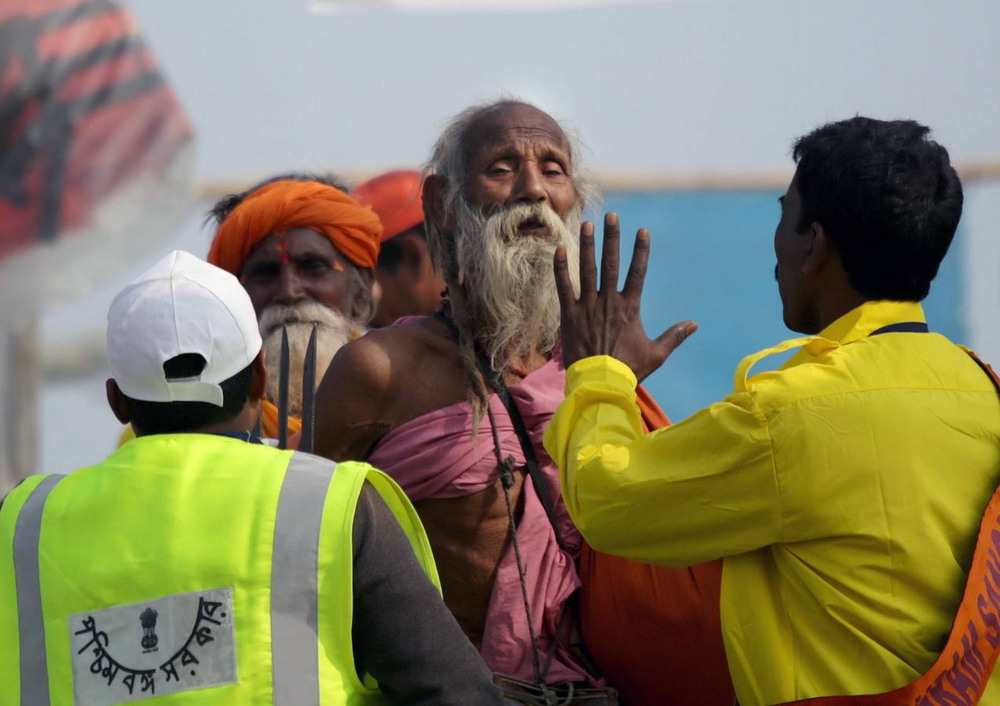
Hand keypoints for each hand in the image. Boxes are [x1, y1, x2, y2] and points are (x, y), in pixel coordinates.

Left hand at [554, 212, 696, 381]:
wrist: (600, 384)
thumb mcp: (656, 354)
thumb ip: (674, 336)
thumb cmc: (629, 370)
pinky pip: (563, 287)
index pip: (638, 272)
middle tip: (611, 215)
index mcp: (630, 308)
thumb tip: (694, 324)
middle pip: (611, 263)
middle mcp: (609, 302)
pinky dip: (560, 268)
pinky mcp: (569, 316)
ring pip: (587, 269)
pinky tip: (559, 249)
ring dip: (586, 245)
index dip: (640, 250)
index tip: (642, 230)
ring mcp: (588, 307)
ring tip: (586, 223)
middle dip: (612, 237)